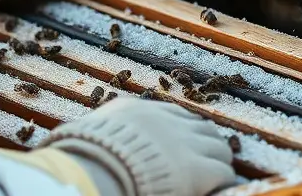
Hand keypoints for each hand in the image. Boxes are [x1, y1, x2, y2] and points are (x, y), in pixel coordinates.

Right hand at [41, 98, 237, 195]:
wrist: (95, 173)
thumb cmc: (83, 159)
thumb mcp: (88, 134)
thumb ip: (100, 132)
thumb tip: (79, 137)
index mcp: (138, 112)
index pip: (174, 115)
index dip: (183, 131)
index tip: (185, 144)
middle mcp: (165, 121)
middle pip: (201, 127)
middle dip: (206, 143)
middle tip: (208, 159)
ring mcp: (183, 143)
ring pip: (218, 146)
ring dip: (217, 159)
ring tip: (216, 173)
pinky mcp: (197, 168)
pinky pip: (222, 171)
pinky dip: (222, 179)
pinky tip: (219, 188)